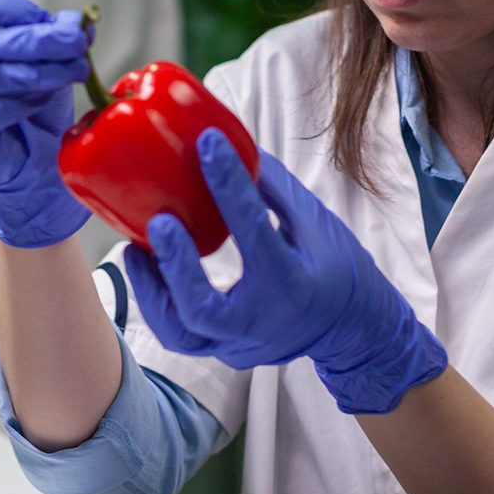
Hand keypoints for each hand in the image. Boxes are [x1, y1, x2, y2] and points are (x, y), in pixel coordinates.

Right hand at [0, 0, 90, 246]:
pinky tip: (45, 99)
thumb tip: (80, 21)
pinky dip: (25, 103)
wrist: (23, 157)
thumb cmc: (25, 99)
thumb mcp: (43, 59)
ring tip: (76, 70)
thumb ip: (56, 35)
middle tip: (77, 41)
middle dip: (43, 40)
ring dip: (43, 73)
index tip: (47, 16)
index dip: (11, 6)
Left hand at [124, 127, 446, 413]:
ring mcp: (242, 345)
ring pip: (180, 333)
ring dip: (152, 290)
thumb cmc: (341, 270)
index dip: (229, 182)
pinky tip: (148, 268)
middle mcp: (263, 322)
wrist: (358, 333)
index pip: (254, 229)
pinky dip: (160, 302)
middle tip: (158, 221)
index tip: (208, 143)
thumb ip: (273, 189)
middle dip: (175, 265)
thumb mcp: (316, 224)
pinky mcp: (228, 351)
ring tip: (136, 249)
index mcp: (293, 283)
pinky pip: (183, 335)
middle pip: (202, 309)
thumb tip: (235, 147)